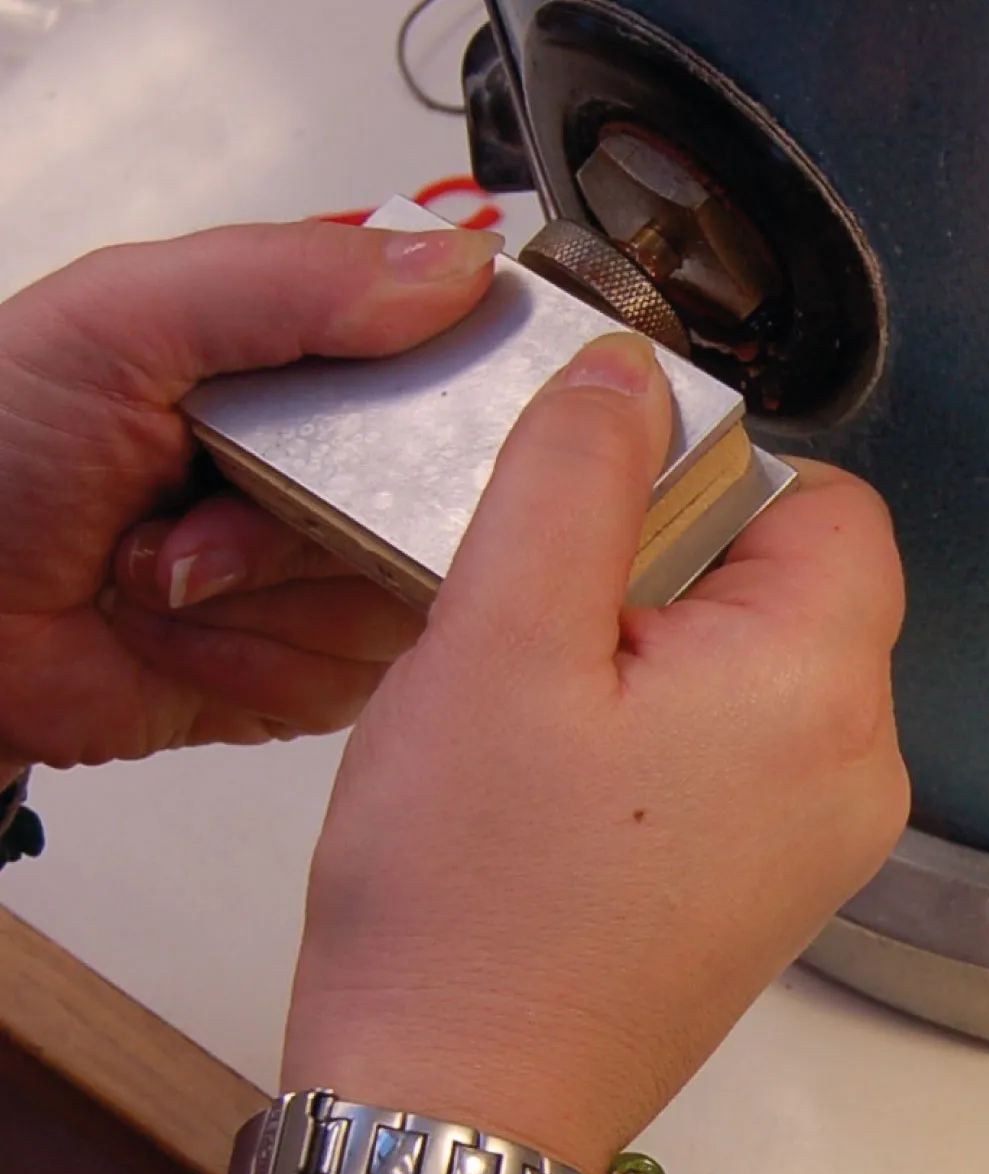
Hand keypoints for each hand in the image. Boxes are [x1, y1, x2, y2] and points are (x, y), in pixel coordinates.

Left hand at [0, 221, 501, 772]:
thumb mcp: (123, 321)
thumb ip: (290, 282)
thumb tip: (452, 265)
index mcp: (310, 365)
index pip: (453, 376)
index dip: (435, 416)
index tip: (350, 440)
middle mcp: (335, 470)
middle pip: (432, 510)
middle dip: (302, 526)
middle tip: (198, 504)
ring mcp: (328, 575)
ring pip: (394, 605)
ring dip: (261, 598)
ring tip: (169, 570)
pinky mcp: (312, 668)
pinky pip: (346, 680)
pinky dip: (248, 663)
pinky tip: (181, 633)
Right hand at [285, 332, 908, 1173]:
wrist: (454, 1099)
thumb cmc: (468, 904)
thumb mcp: (496, 636)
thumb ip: (573, 473)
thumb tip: (627, 378)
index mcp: (818, 689)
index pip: (824, 496)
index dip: (702, 481)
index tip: (594, 532)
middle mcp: (854, 769)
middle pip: (788, 578)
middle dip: (662, 569)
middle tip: (544, 636)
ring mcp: (819, 837)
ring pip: (751, 659)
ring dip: (647, 648)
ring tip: (541, 716)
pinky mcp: (766, 878)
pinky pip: (733, 743)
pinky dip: (654, 724)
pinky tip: (562, 778)